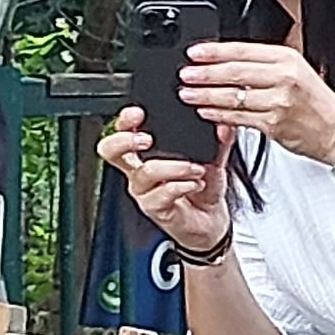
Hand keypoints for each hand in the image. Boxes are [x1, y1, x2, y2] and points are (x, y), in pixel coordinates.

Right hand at [99, 112, 236, 256]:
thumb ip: (218, 142)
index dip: (123, 121)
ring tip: (197, 168)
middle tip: (148, 138)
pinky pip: (162, 193)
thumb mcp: (213, 160)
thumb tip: (224, 125)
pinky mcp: (156, 209)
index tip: (138, 112)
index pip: (121, 131)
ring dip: (175, 166)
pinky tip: (196, 183)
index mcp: (145, 153)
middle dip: (126, 140)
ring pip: (146, 172)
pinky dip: (182, 185)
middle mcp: (138, 171)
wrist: (211, 221)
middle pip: (110, 151)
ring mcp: (145, 191)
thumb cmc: (203, 188)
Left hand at [187, 37, 334, 163]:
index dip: (214, 51)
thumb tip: (227, 62)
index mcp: (287, 58)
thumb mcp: (297, 71)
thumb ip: (265, 65)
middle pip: (234, 71)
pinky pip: (238, 118)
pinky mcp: (274, 125)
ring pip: (233, 96)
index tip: (194, 53)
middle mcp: (283, 77)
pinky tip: (206, 111)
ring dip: (205, 95)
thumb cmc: (318, 104)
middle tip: (185, 74)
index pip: (243, 50)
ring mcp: (278, 102)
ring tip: (187, 93)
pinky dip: (218, 115)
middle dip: (204, 73)